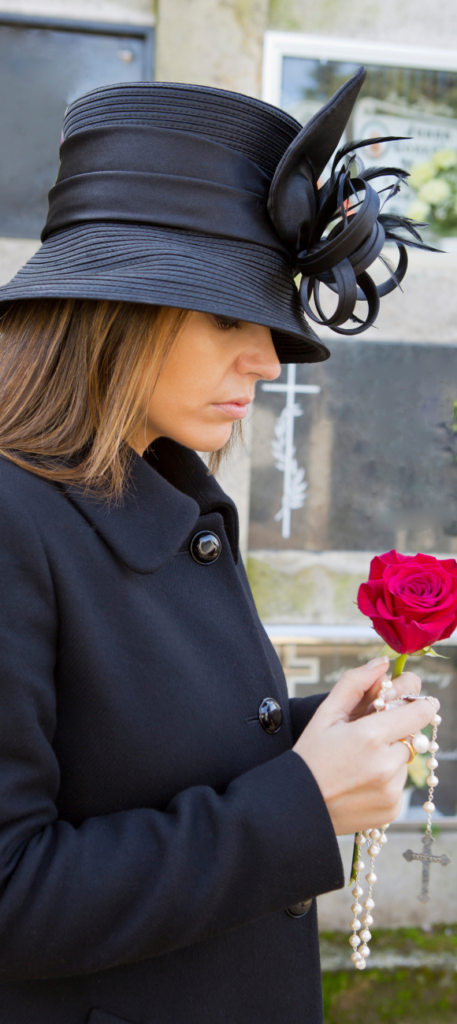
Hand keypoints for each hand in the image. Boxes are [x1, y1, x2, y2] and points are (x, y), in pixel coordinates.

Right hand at [293, 658, 437, 834]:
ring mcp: (391, 790)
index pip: (421, 712)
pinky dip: (387, 777)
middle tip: (369, 733)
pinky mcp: (393, 808)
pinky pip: (400, 782)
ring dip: (391, 754)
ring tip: (359, 761)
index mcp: (370, 736)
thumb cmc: (310, 756)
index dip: (417, 702)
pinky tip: (361, 779)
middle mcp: (386, 765)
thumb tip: (382, 663)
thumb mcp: (326, 714)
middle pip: (413, 734)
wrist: (297, 807)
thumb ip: (355, 683)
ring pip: (406, 759)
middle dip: (396, 729)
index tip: (407, 700)